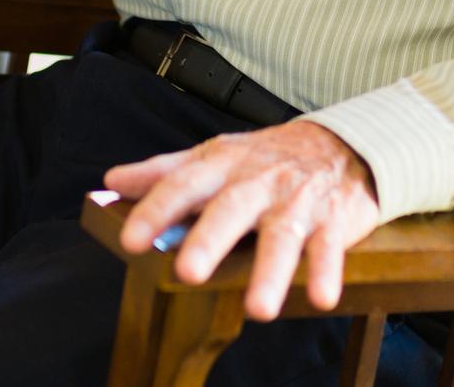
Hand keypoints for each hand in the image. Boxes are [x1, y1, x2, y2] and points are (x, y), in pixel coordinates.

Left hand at [105, 121, 380, 321]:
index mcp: (222, 166)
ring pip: (282, 236)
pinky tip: (321, 298)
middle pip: (231, 210)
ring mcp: (295, 203)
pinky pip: (329, 248)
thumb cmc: (266, 157)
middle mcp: (257, 183)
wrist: (339, 143)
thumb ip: (165, 171)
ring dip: (270, 273)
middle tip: (188, 272)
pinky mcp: (330, 221)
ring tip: (258, 309)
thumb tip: (114, 182)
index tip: (131, 239)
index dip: (156, 211)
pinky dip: (326, 273)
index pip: (182, 185)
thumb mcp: (214, 156)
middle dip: (209, 241)